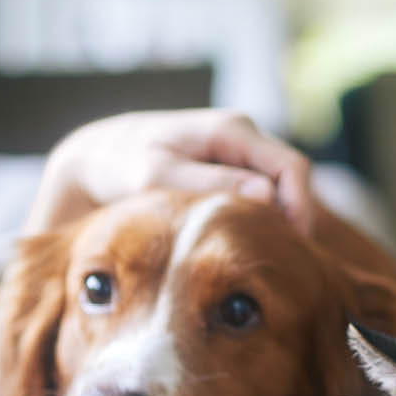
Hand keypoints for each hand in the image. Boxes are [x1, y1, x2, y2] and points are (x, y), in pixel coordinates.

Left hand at [27, 109, 313, 236]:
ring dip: (274, 224)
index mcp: (231, 130)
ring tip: (263, 261)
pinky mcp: (225, 172)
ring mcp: (235, 155)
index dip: (300, 209)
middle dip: (291, 220)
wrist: (95, 159)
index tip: (291, 249)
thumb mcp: (156, 175)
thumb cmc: (121, 165)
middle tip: (280, 264)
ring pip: (275, 191)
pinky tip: (243, 250)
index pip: (291, 168)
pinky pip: (255, 197)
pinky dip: (256, 222)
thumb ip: (210, 183)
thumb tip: (265, 196)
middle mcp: (241, 137)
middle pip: (290, 181)